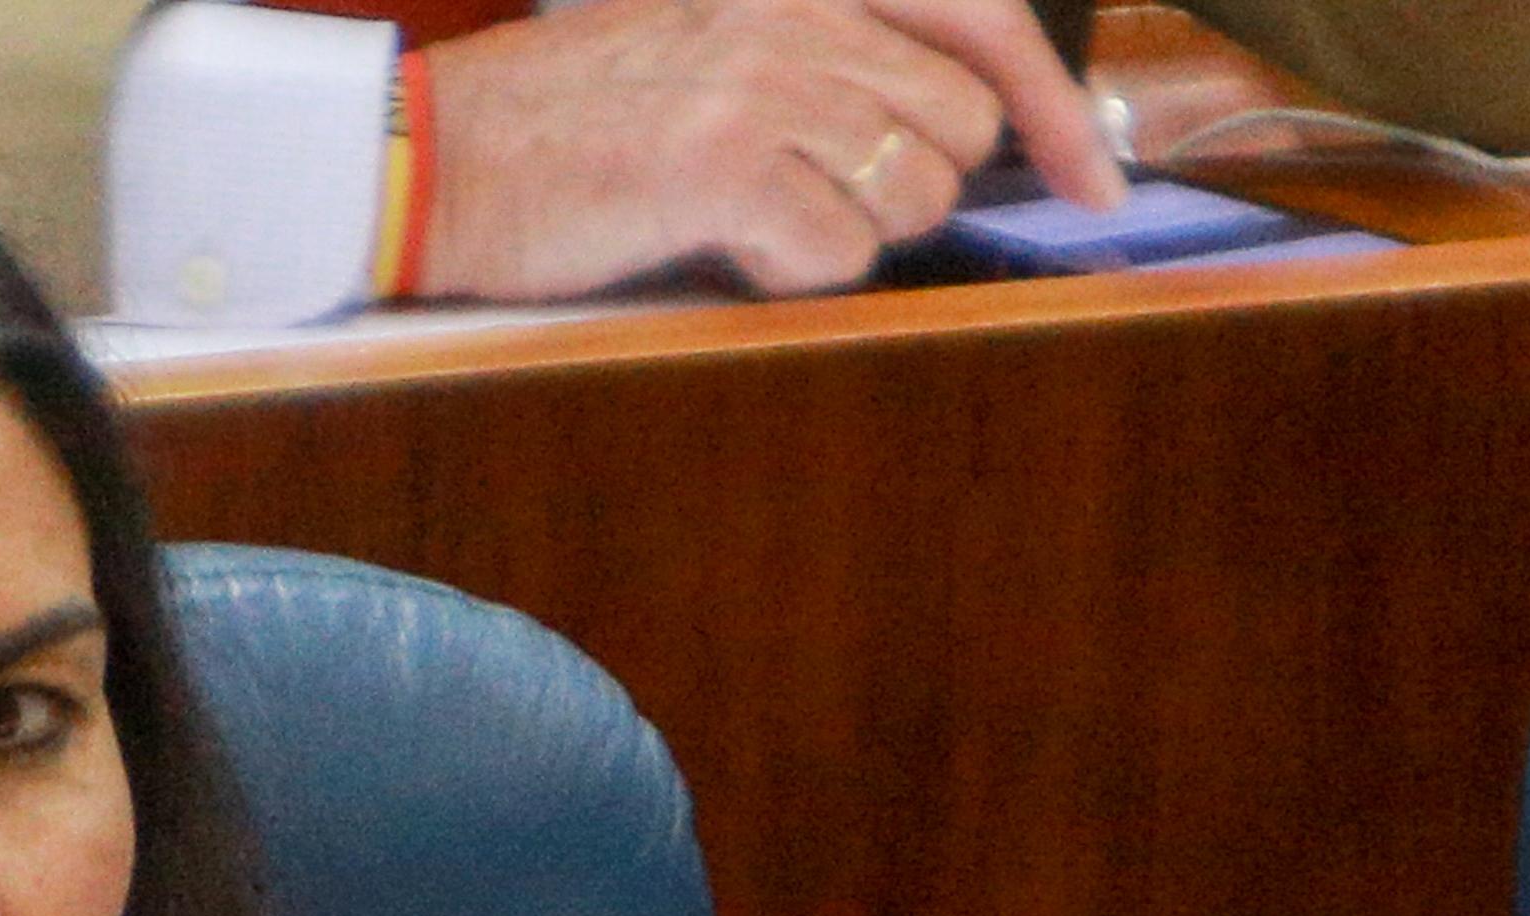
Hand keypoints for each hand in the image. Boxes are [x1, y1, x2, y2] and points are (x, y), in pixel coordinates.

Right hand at [417, 0, 1127, 302]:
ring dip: (849, 236)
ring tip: (752, 223)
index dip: (1056, 110)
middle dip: (914, 188)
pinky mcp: (721, 165)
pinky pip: (834, 253)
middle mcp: (795, 14)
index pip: (982, 21)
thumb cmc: (564, 127)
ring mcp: (762, 86)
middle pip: (960, 126)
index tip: (1093, 182)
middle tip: (822, 207)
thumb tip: (938, 144)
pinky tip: (718, 250)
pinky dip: (788, 276)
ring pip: (910, 194)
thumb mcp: (706, 48)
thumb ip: (820, 68)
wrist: (437, 156)